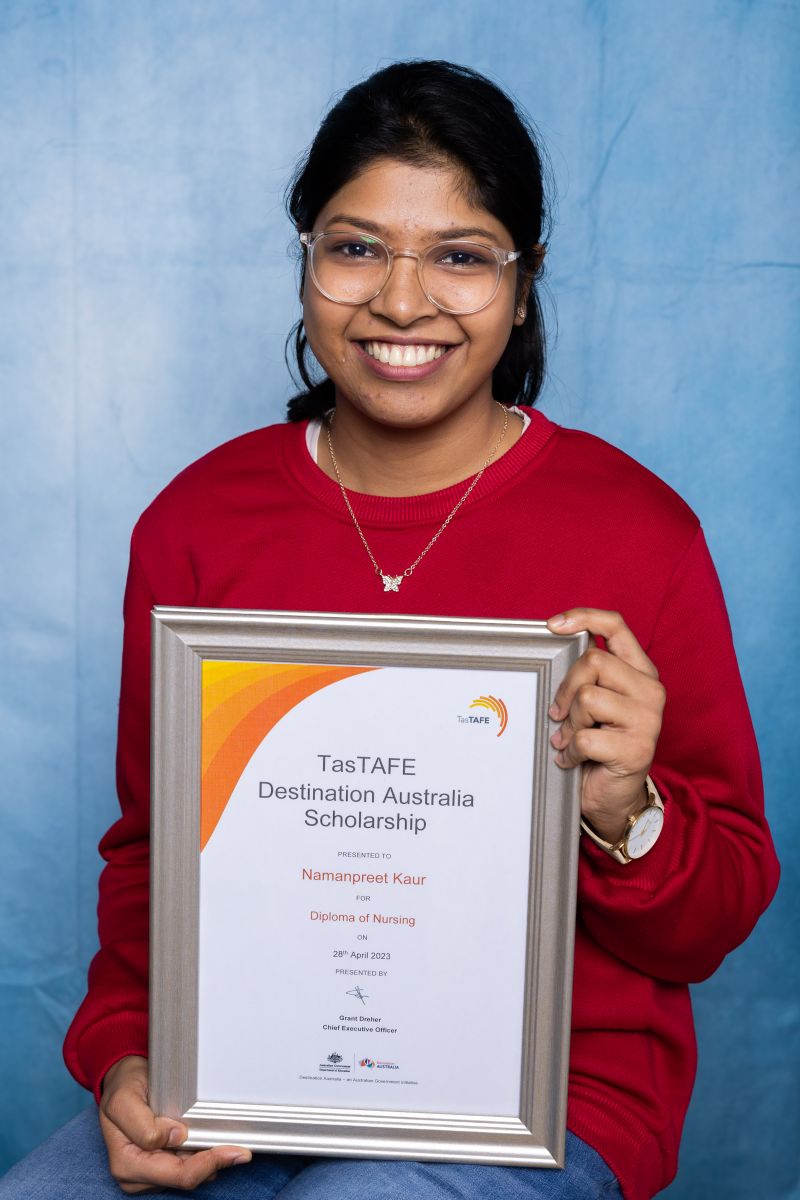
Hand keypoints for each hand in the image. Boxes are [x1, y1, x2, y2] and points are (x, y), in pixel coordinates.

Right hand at [99, 1055, 251, 1192]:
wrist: (121, 1081)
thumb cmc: (123, 1088)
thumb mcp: (124, 1100)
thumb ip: (144, 1124)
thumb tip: (176, 1136)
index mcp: (127, 1163)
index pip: (178, 1174)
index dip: (208, 1162)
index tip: (233, 1149)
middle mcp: (136, 1174)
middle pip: (187, 1177)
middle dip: (213, 1162)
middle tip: (239, 1148)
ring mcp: (148, 1173)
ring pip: (189, 1174)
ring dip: (208, 1158)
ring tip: (221, 1140)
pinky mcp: (159, 1167)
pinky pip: (187, 1166)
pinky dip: (201, 1155)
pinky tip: (207, 1140)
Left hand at [546, 608, 665, 844]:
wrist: (614, 798)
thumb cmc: (599, 745)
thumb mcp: (595, 703)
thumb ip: (587, 675)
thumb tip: (555, 646)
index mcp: (641, 671)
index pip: (616, 626)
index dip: (583, 617)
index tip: (553, 625)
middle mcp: (650, 691)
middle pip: (592, 662)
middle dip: (565, 689)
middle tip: (558, 714)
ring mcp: (648, 720)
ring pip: (587, 698)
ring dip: (569, 723)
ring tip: (570, 739)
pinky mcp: (637, 748)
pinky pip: (585, 738)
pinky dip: (569, 752)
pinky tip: (572, 760)